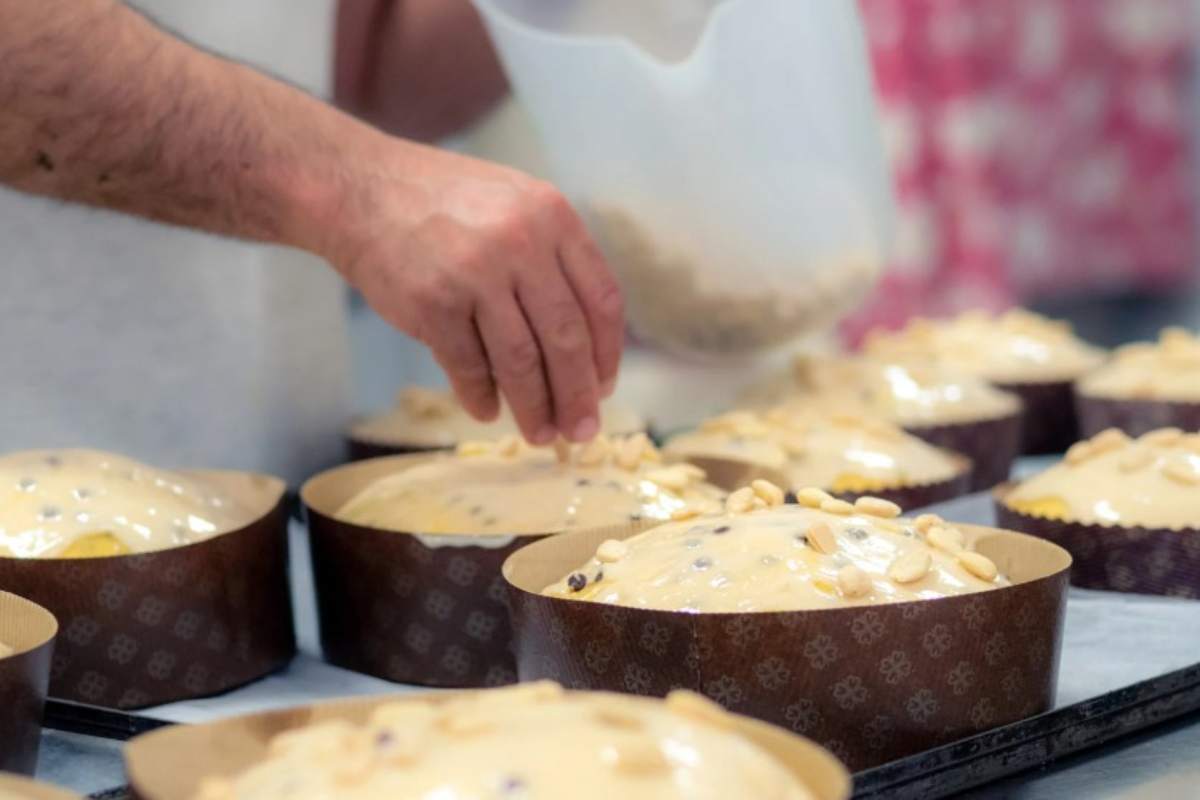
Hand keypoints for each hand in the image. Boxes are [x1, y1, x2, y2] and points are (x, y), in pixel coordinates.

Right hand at [328, 142, 623, 444]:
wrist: (362, 189)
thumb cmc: (445, 204)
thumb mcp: (516, 205)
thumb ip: (554, 259)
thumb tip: (586, 346)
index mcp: (553, 217)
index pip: (601, 299)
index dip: (608, 353)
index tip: (603, 387)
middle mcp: (521, 243)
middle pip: (567, 338)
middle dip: (577, 394)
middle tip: (581, 431)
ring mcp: (476, 274)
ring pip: (521, 360)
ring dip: (534, 407)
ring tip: (540, 434)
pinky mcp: (433, 303)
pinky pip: (468, 366)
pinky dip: (480, 395)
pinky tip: (487, 411)